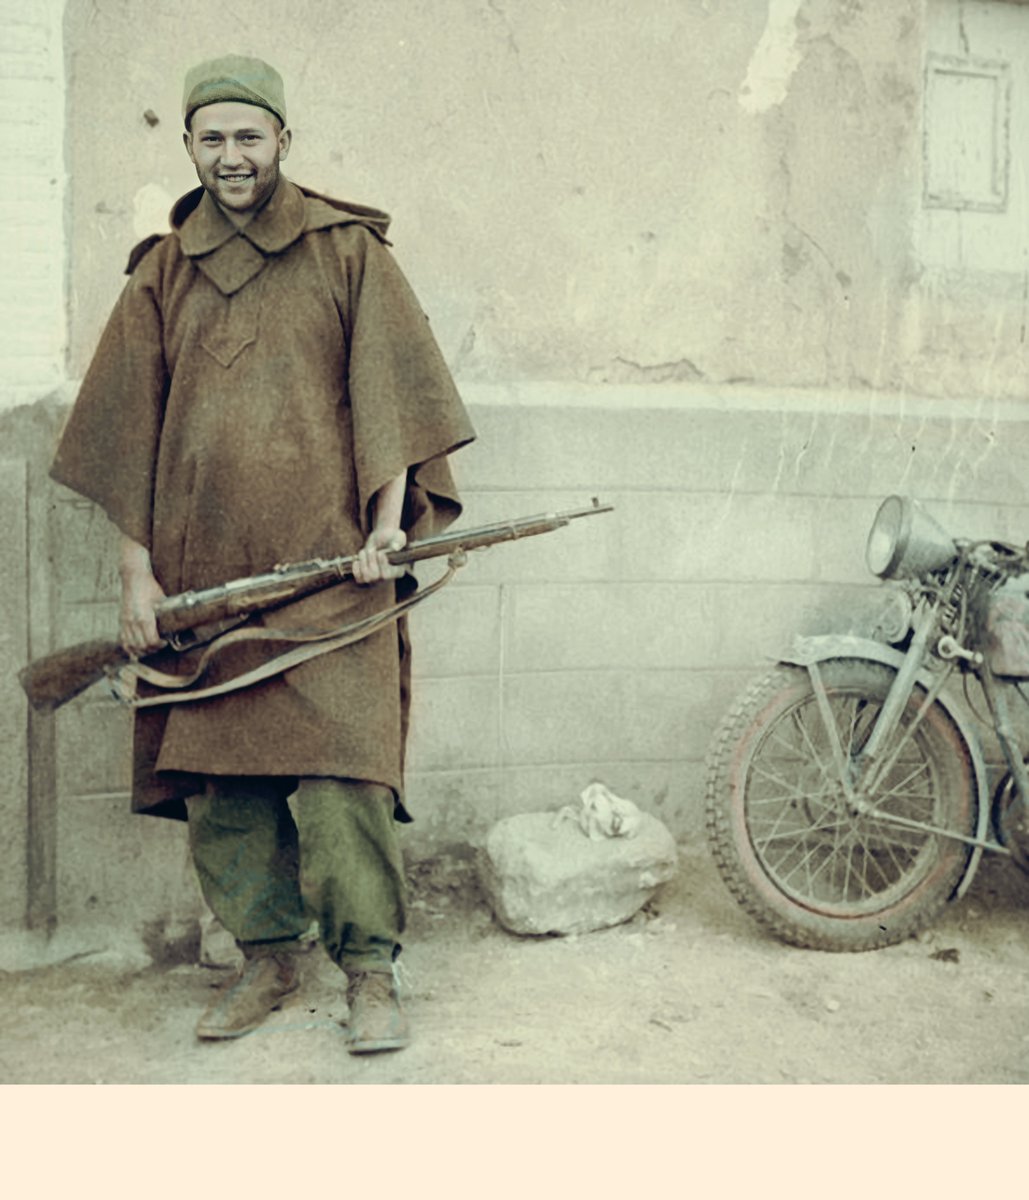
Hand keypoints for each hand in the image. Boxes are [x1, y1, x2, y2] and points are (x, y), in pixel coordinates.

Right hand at [118, 538, 166, 654]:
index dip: (159, 645)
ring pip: (131, 645)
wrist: (133, 578)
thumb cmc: (149, 587)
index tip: (165, 643)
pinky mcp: (121, 620)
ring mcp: (126, 622)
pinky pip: (123, 639)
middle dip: (152, 649)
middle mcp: (133, 622)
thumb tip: (180, 618)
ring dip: (141, 650)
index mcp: (144, 618)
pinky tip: (135, 650)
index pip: (151, 640)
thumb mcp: (162, 600)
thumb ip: (168, 611)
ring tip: (149, 649)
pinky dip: (129, 647)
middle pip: (142, 645)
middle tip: (159, 647)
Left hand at [352, 527, 406, 584]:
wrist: (381, 537)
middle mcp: (388, 578)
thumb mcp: (398, 537)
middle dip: (371, 561)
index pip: (388, 575)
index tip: (380, 553)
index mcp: (398, 570)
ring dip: (363, 562)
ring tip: (364, 552)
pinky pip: (359, 578)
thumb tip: (395, 547)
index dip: (382, 565)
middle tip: (371, 550)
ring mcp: (376, 579)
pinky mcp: (366, 577)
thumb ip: (398, 542)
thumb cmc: (391, 537)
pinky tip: (358, 559)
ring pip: (367, 577)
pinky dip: (356, 568)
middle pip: (375, 576)